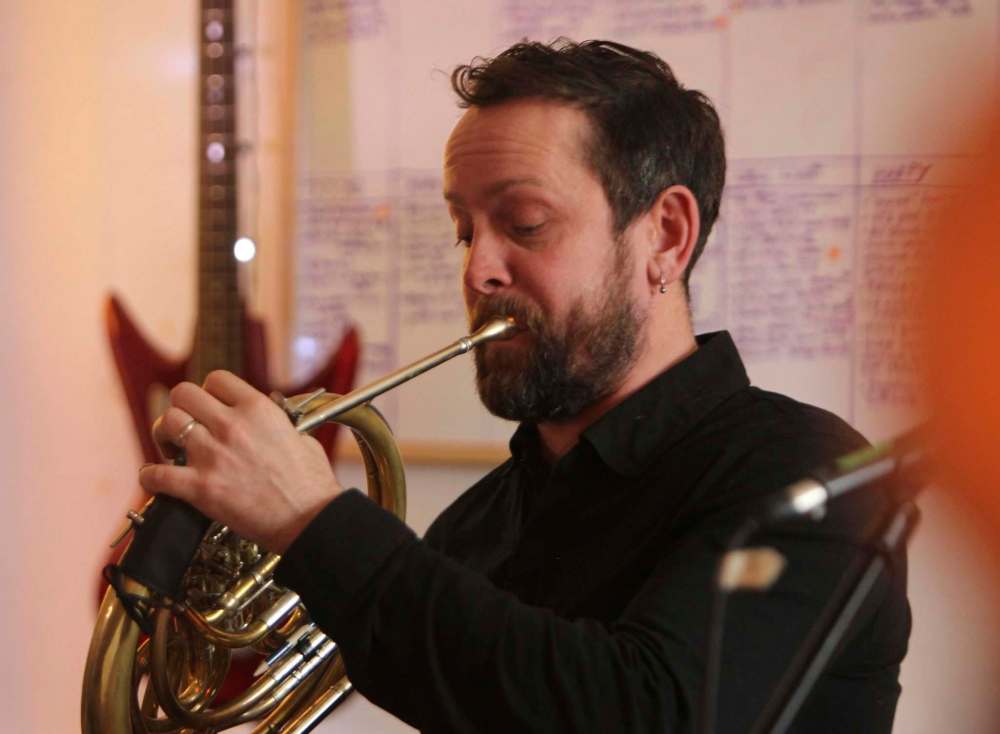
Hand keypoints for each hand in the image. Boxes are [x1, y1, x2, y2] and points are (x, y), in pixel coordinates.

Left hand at [138, 370, 342, 552]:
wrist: (310, 519)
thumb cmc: (311, 484)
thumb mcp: (300, 437)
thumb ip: (276, 424)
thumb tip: (266, 426)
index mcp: (258, 409)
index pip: (216, 379)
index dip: (209, 392)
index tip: (210, 408)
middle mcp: (232, 425)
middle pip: (183, 394)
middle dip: (181, 408)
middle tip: (186, 427)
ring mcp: (213, 455)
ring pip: (167, 423)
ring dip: (164, 436)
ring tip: (173, 451)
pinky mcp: (201, 488)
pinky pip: (157, 475)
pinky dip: (151, 477)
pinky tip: (158, 480)